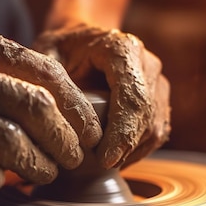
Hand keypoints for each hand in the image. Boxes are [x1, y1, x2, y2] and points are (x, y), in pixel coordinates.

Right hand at [0, 26, 101, 194]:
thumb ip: (4, 74)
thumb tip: (59, 112)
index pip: (48, 76)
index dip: (78, 111)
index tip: (89, 136)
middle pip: (35, 111)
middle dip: (64, 143)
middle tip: (71, 162)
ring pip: (8, 142)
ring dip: (34, 166)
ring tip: (41, 175)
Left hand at [33, 25, 170, 168]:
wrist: (80, 37)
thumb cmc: (61, 47)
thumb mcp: (46, 55)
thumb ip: (49, 81)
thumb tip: (54, 118)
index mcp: (122, 48)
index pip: (132, 97)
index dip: (122, 132)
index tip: (105, 160)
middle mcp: (147, 63)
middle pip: (148, 116)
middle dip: (126, 147)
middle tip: (99, 168)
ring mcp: (157, 81)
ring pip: (156, 128)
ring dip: (133, 152)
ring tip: (103, 166)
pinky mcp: (159, 99)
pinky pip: (156, 133)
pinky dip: (137, 150)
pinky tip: (114, 159)